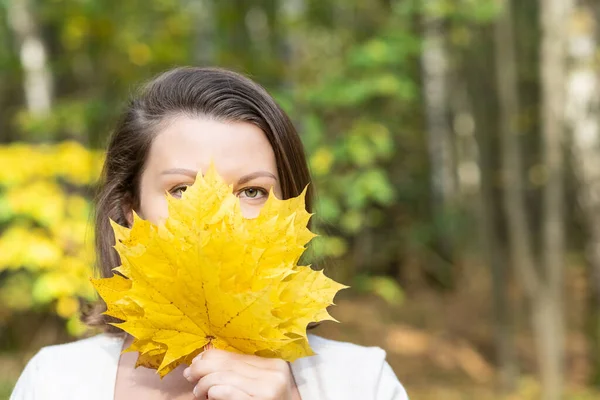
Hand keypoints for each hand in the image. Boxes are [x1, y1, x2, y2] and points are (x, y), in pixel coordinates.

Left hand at [183, 348, 299, 399]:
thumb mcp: (257, 385)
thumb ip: (239, 372)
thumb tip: (206, 357)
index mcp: (274, 365)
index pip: (236, 356)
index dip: (212, 357)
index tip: (196, 362)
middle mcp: (274, 373)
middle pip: (229, 364)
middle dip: (203, 368)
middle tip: (189, 375)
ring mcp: (269, 389)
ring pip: (225, 377)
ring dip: (205, 383)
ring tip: (198, 392)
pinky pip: (228, 391)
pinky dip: (214, 391)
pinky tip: (209, 395)